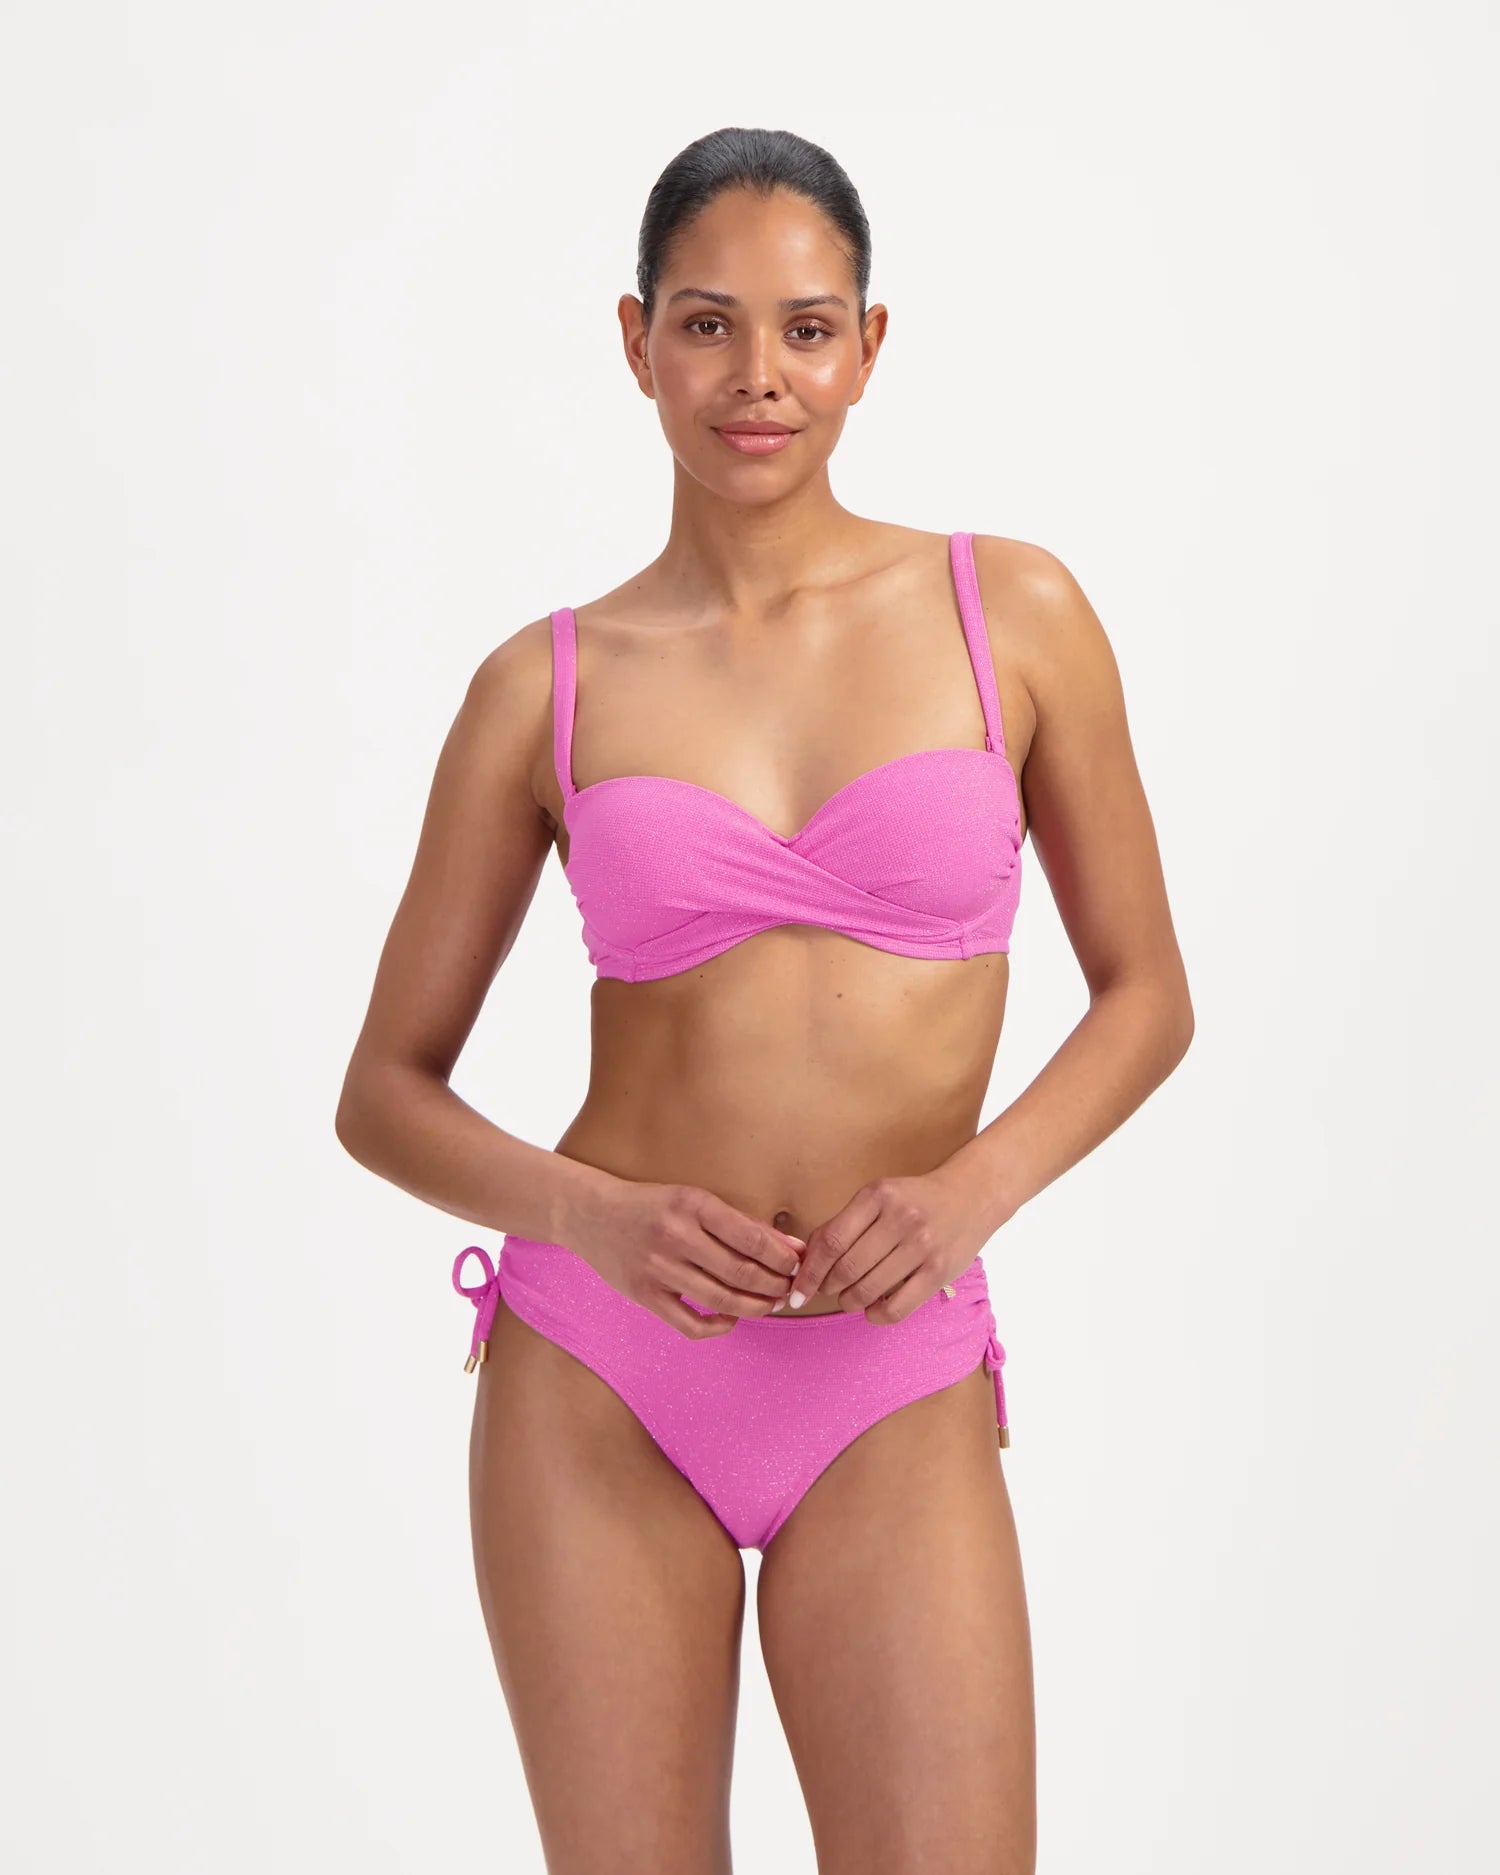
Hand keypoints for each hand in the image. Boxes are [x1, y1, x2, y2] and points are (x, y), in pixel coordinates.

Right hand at [570, 1178, 805, 1340]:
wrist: (590, 1214)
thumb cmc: (651, 1205)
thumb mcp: (693, 1199)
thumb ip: (739, 1223)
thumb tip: (791, 1247)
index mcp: (693, 1205)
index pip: (751, 1237)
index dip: (782, 1257)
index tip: (798, 1264)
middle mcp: (676, 1236)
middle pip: (741, 1272)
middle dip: (775, 1285)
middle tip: (790, 1289)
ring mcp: (658, 1268)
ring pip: (721, 1300)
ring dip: (756, 1307)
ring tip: (771, 1304)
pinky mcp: (644, 1295)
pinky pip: (689, 1324)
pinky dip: (718, 1326)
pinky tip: (732, 1318)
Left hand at [791, 1163, 994, 1322]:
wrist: (971, 1195)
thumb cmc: (915, 1199)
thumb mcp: (878, 1196)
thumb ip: (844, 1223)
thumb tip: (807, 1261)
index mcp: (877, 1196)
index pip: (831, 1241)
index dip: (809, 1272)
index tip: (798, 1290)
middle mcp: (900, 1219)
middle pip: (847, 1269)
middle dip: (827, 1288)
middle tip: (827, 1290)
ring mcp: (922, 1246)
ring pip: (868, 1290)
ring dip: (849, 1302)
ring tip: (849, 1298)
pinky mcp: (939, 1272)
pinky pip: (896, 1307)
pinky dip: (875, 1314)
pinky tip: (872, 1308)